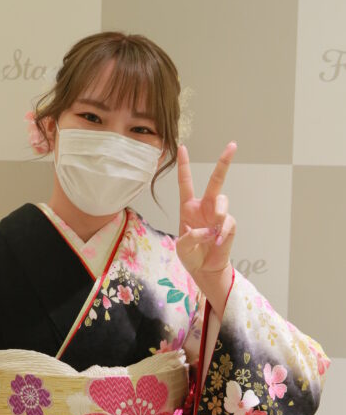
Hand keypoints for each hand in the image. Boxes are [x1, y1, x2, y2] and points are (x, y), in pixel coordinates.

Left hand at [175, 142, 236, 286]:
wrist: (204, 270)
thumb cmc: (190, 255)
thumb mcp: (182, 247)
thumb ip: (190, 237)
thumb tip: (207, 230)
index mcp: (189, 207)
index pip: (186, 182)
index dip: (184, 165)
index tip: (182, 147)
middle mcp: (205, 206)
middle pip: (216, 180)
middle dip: (224, 162)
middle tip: (233, 145)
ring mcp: (219, 215)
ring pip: (223, 200)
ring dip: (218, 213)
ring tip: (213, 230)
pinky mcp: (229, 225)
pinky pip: (228, 223)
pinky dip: (221, 234)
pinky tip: (216, 243)